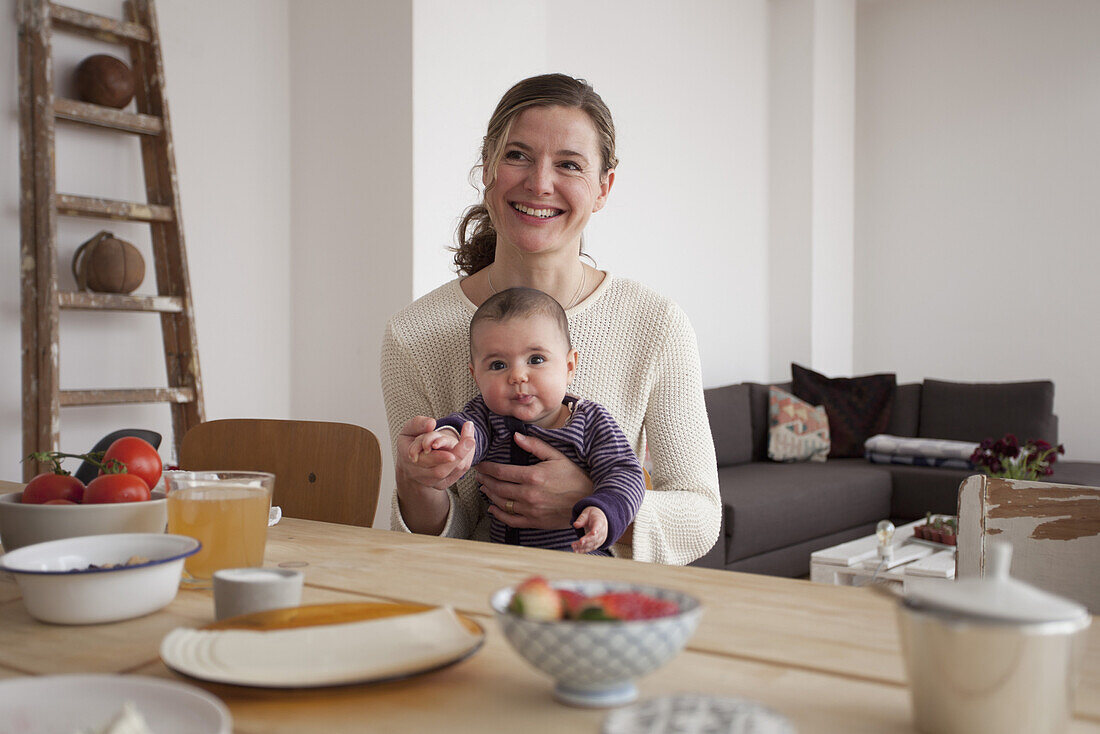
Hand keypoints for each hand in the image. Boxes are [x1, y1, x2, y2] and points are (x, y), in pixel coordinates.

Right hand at [395, 417, 475, 535]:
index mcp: (407, 459)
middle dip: (457, 455)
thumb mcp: (408, 430)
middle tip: (470, 440)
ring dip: (463, 457)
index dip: (439, 457)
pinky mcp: (441, 484)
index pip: (424, 460)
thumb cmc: (409, 444)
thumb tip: (431, 424)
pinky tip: (469, 445)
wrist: (409, 465)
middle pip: (440, 471)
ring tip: (471, 440)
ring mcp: (431, 481)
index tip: (452, 452)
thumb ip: (418, 424)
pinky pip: (456, 475)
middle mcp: (419, 474)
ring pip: (450, 474)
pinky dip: (465, 460)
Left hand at [477, 432, 593, 529]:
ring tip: (484, 487)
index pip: (500, 472)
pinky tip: (493, 508)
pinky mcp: (533, 521)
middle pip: (497, 487)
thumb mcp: (557, 456)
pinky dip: (498, 514)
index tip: (480, 465)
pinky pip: (510, 520)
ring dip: (489, 494)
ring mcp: (530, 510)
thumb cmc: (574, 477)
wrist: (588, 502)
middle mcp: (528, 494)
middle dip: (485, 480)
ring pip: (501, 503)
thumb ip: (535, 446)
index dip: (486, 468)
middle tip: (479, 475)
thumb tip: (516, 436)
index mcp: (533, 476)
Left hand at [571, 506, 606, 552]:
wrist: (599, 519)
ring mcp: (601, 538)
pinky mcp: (597, 543)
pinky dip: (584, 550)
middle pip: (595, 537)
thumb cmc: (592, 515)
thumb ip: (581, 519)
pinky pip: (591, 548)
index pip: (598, 526)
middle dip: (587, 540)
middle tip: (579, 542)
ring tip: (574, 547)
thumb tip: (575, 525)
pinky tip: (576, 551)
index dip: (596, 530)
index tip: (593, 533)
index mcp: (600, 521)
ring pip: (592, 544)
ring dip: (583, 547)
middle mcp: (602, 531)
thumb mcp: (586, 513)